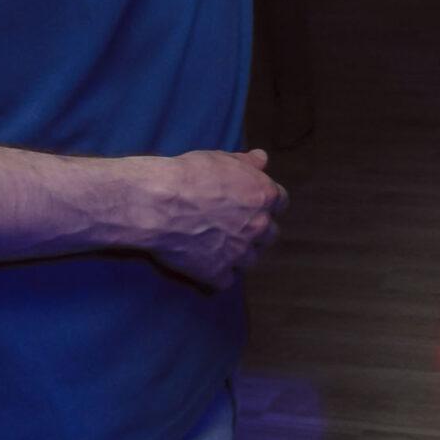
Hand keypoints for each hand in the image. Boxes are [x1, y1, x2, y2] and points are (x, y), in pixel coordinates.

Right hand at [133, 148, 284, 290]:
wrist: (160, 203)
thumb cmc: (190, 175)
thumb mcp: (221, 158)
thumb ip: (246, 162)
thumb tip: (261, 159)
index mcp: (263, 196)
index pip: (280, 202)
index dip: (264, 203)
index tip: (251, 203)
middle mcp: (258, 226)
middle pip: (269, 234)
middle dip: (255, 230)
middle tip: (233, 225)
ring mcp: (239, 252)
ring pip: (250, 260)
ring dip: (238, 254)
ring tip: (218, 246)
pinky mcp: (217, 272)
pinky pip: (226, 281)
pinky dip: (217, 275)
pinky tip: (206, 266)